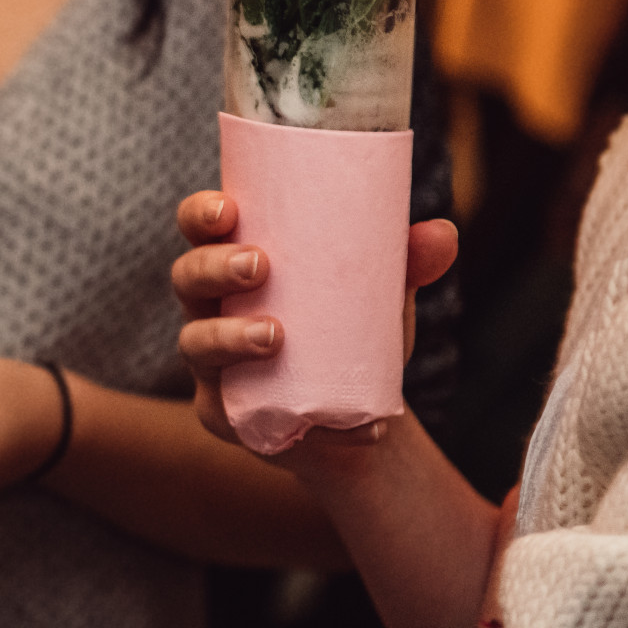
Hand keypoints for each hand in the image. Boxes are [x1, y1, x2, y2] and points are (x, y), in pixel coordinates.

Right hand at [171, 190, 457, 450]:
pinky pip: (227, 411)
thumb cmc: (353, 332)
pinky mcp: (221, 413)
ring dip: (227, 336)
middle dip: (214, 266)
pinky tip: (322, 419)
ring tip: (274, 337)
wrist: (358, 414)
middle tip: (259, 265)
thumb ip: (407, 262)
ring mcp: (208, 362)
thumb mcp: (379, 294)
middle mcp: (209, 307)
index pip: (199, 230)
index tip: (229, 209)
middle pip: (187, 276)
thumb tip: (441, 233)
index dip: (199, 213)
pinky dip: (268, 408)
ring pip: (194, 342)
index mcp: (234, 265)